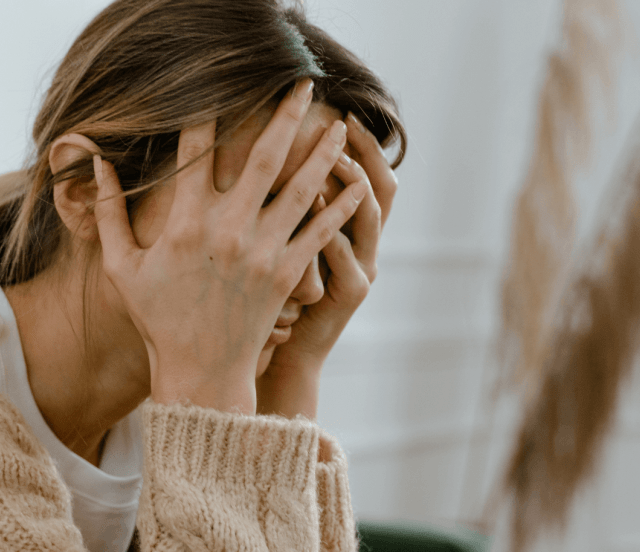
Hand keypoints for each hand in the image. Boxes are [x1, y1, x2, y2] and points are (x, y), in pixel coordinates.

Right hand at [91, 80, 369, 414]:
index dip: (207, 113)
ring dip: (322, 152)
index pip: (196, 151)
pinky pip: (320, 232)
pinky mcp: (287, 275)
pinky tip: (357, 183)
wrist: (200, 372)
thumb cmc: (158, 318)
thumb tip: (97, 163)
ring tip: (340, 125)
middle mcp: (228, 230)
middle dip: (285, 115)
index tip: (219, 84)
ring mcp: (262, 252)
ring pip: (301, 189)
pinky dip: (341, 207)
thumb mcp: (121, 266)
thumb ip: (107, 213)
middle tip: (303, 85)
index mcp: (185, 223)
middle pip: (264, 157)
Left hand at [257, 113, 397, 422]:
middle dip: (365, 152)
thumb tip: (259, 150)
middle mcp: (363, 244)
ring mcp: (361, 269)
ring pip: (369, 218)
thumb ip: (279, 204)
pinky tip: (317, 210)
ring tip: (333, 159)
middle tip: (343, 122)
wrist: (280, 354)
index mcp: (346, 228)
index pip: (364, 173)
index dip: (360, 143)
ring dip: (352, 186)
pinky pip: (348, 259)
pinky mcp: (350, 294)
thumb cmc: (269, 298)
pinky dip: (335, 233)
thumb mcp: (280, 245)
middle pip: (380, 187)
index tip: (339, 110)